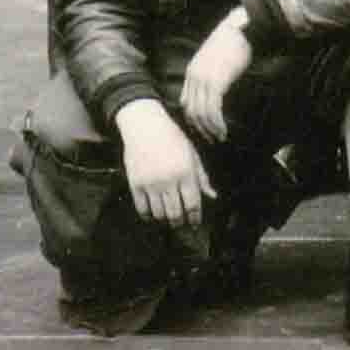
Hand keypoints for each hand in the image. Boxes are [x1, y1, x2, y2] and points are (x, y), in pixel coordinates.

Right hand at [114, 99, 215, 232]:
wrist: (144, 125)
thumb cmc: (172, 138)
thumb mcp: (192, 154)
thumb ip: (202, 177)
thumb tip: (213, 197)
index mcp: (186, 172)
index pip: (193, 205)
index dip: (195, 218)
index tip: (195, 223)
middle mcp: (169, 179)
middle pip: (176, 213)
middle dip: (180, 222)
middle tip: (181, 224)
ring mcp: (151, 182)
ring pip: (159, 214)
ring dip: (165, 220)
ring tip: (167, 218)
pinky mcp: (135, 183)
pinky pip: (142, 209)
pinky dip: (148, 216)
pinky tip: (152, 214)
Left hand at [178, 11, 253, 140]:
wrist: (239, 30)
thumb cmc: (231, 43)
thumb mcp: (213, 58)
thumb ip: (209, 73)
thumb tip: (214, 90)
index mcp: (191, 72)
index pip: (185, 102)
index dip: (193, 118)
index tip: (204, 128)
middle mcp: (194, 77)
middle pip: (191, 111)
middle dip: (201, 128)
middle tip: (211, 139)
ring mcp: (203, 81)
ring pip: (201, 114)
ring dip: (210, 129)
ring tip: (220, 137)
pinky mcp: (216, 83)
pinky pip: (213, 110)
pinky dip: (217, 123)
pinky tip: (223, 130)